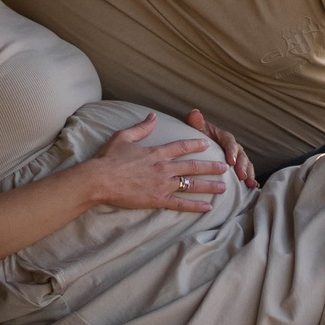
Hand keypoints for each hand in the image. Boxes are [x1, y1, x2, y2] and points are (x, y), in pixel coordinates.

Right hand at [84, 117, 225, 211]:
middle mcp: (164, 168)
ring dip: (209, 186)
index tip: (207, 143)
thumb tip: (153, 116)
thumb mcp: (123, 137)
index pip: (182, 147)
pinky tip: (207, 207)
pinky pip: (181, 203)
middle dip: (211, 167)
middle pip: (193, 166)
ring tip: (223, 188)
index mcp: (157, 152)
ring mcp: (163, 184)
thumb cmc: (108, 159)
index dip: (196, 144)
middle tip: (224, 168)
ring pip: (192, 185)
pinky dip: (195, 206)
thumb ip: (141, 127)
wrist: (100, 180)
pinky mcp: (158, 199)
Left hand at [184, 109, 256, 187]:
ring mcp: (237, 157)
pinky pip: (247, 172)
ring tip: (249, 183)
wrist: (200, 147)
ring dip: (249, 173)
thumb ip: (195, 122)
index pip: (230, 142)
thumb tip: (195, 113)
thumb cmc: (198, 137)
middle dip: (242, 165)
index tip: (230, 161)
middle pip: (241, 155)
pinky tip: (253, 186)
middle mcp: (233, 147)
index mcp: (224, 137)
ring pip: (246, 164)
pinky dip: (251, 178)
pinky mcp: (238, 167)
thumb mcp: (196, 129)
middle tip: (241, 176)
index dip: (231, 151)